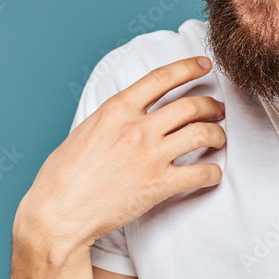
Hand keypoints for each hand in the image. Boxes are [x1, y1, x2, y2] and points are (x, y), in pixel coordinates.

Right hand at [14, 56, 225, 262]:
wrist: (58, 214)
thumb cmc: (63, 176)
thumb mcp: (86, 130)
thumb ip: (113, 117)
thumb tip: (130, 112)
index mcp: (116, 109)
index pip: (162, 78)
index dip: (189, 67)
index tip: (205, 65)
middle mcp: (136, 128)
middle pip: (190, 105)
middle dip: (211, 105)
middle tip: (218, 110)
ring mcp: (149, 156)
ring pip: (201, 133)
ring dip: (217, 134)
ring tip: (219, 138)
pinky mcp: (158, 185)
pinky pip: (200, 173)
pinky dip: (213, 172)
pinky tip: (214, 173)